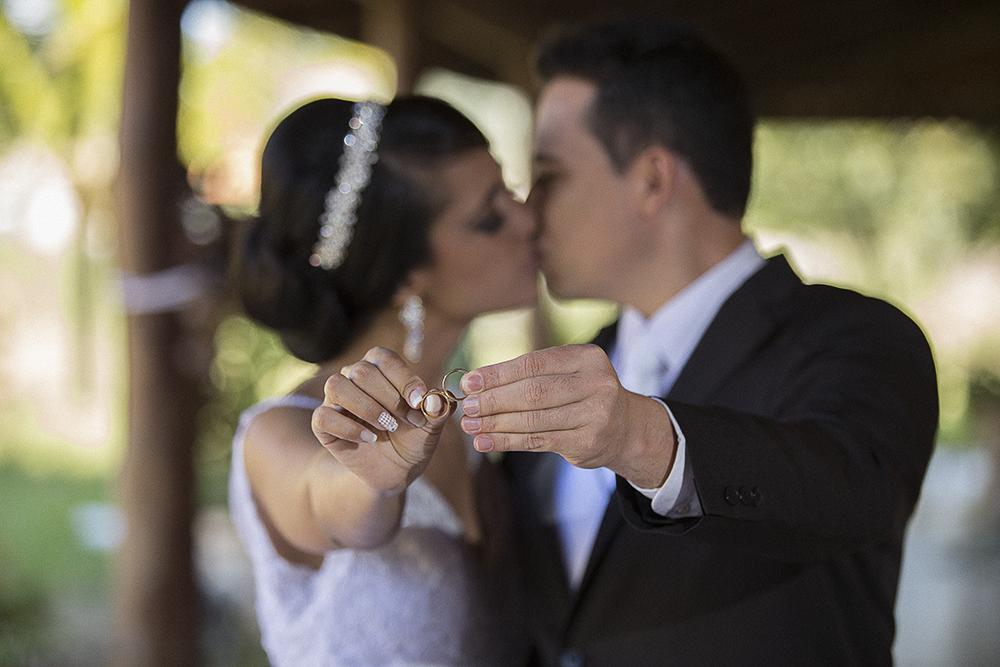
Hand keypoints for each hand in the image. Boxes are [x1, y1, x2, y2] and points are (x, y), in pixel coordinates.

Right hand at [311, 347, 451, 495]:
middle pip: (362, 371)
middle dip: (389, 398)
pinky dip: (349, 428)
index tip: (418, 401)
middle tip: (406, 419)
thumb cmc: (412, 438)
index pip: (384, 358)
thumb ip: (438, 409)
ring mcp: (335, 399)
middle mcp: (353, 377)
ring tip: (387, 426)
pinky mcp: (323, 424)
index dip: (403, 377)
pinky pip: (324, 416)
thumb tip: (437, 399)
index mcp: (379, 367)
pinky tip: (369, 439)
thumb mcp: (431, 425)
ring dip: (367, 408)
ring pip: (337, 386)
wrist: (396, 470)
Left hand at [459, 344, 676, 487]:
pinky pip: (539, 441)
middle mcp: (596, 383)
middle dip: (494, 400)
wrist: (626, 428)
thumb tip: (476, 381)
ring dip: (495, 423)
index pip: (533, 364)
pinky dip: (507, 441)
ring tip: (470, 425)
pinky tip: (485, 442)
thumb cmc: (584, 395)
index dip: (498, 374)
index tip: (469, 382)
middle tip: (466, 407)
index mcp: (587, 357)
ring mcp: (596, 414)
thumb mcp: (569, 373)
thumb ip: (531, 374)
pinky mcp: (588, 442)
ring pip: (533, 419)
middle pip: (533, 392)